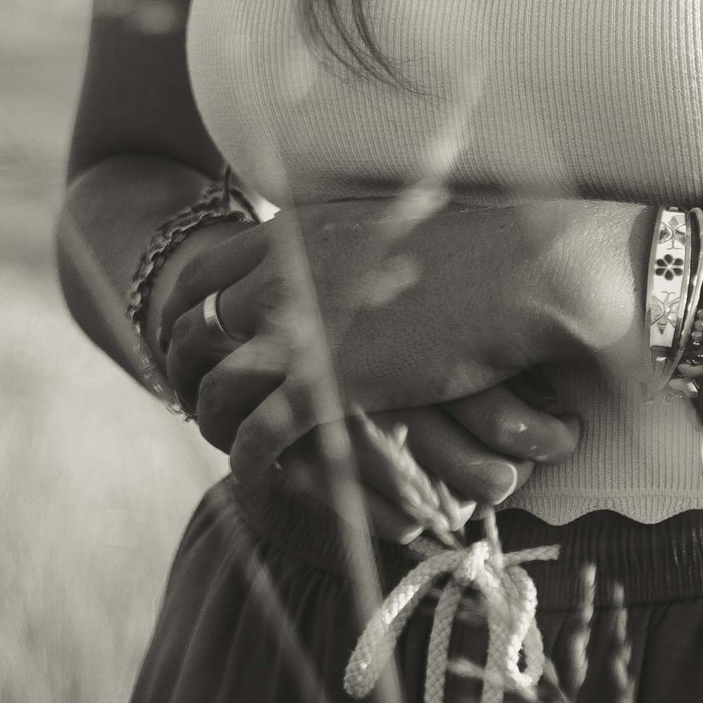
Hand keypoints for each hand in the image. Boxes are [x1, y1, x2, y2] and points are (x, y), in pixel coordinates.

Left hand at [147, 191, 627, 513]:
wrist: (519, 271)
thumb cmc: (474, 247)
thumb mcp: (385, 225)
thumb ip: (342, 242)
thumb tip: (335, 253)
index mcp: (291, 232)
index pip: (199, 274)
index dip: (183, 315)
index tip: (193, 345)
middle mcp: (279, 277)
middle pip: (188, 331)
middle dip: (183, 372)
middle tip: (196, 400)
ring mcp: (295, 331)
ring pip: (213, 389)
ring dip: (211, 421)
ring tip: (225, 441)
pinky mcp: (322, 385)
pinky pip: (254, 436)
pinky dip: (246, 461)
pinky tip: (257, 477)